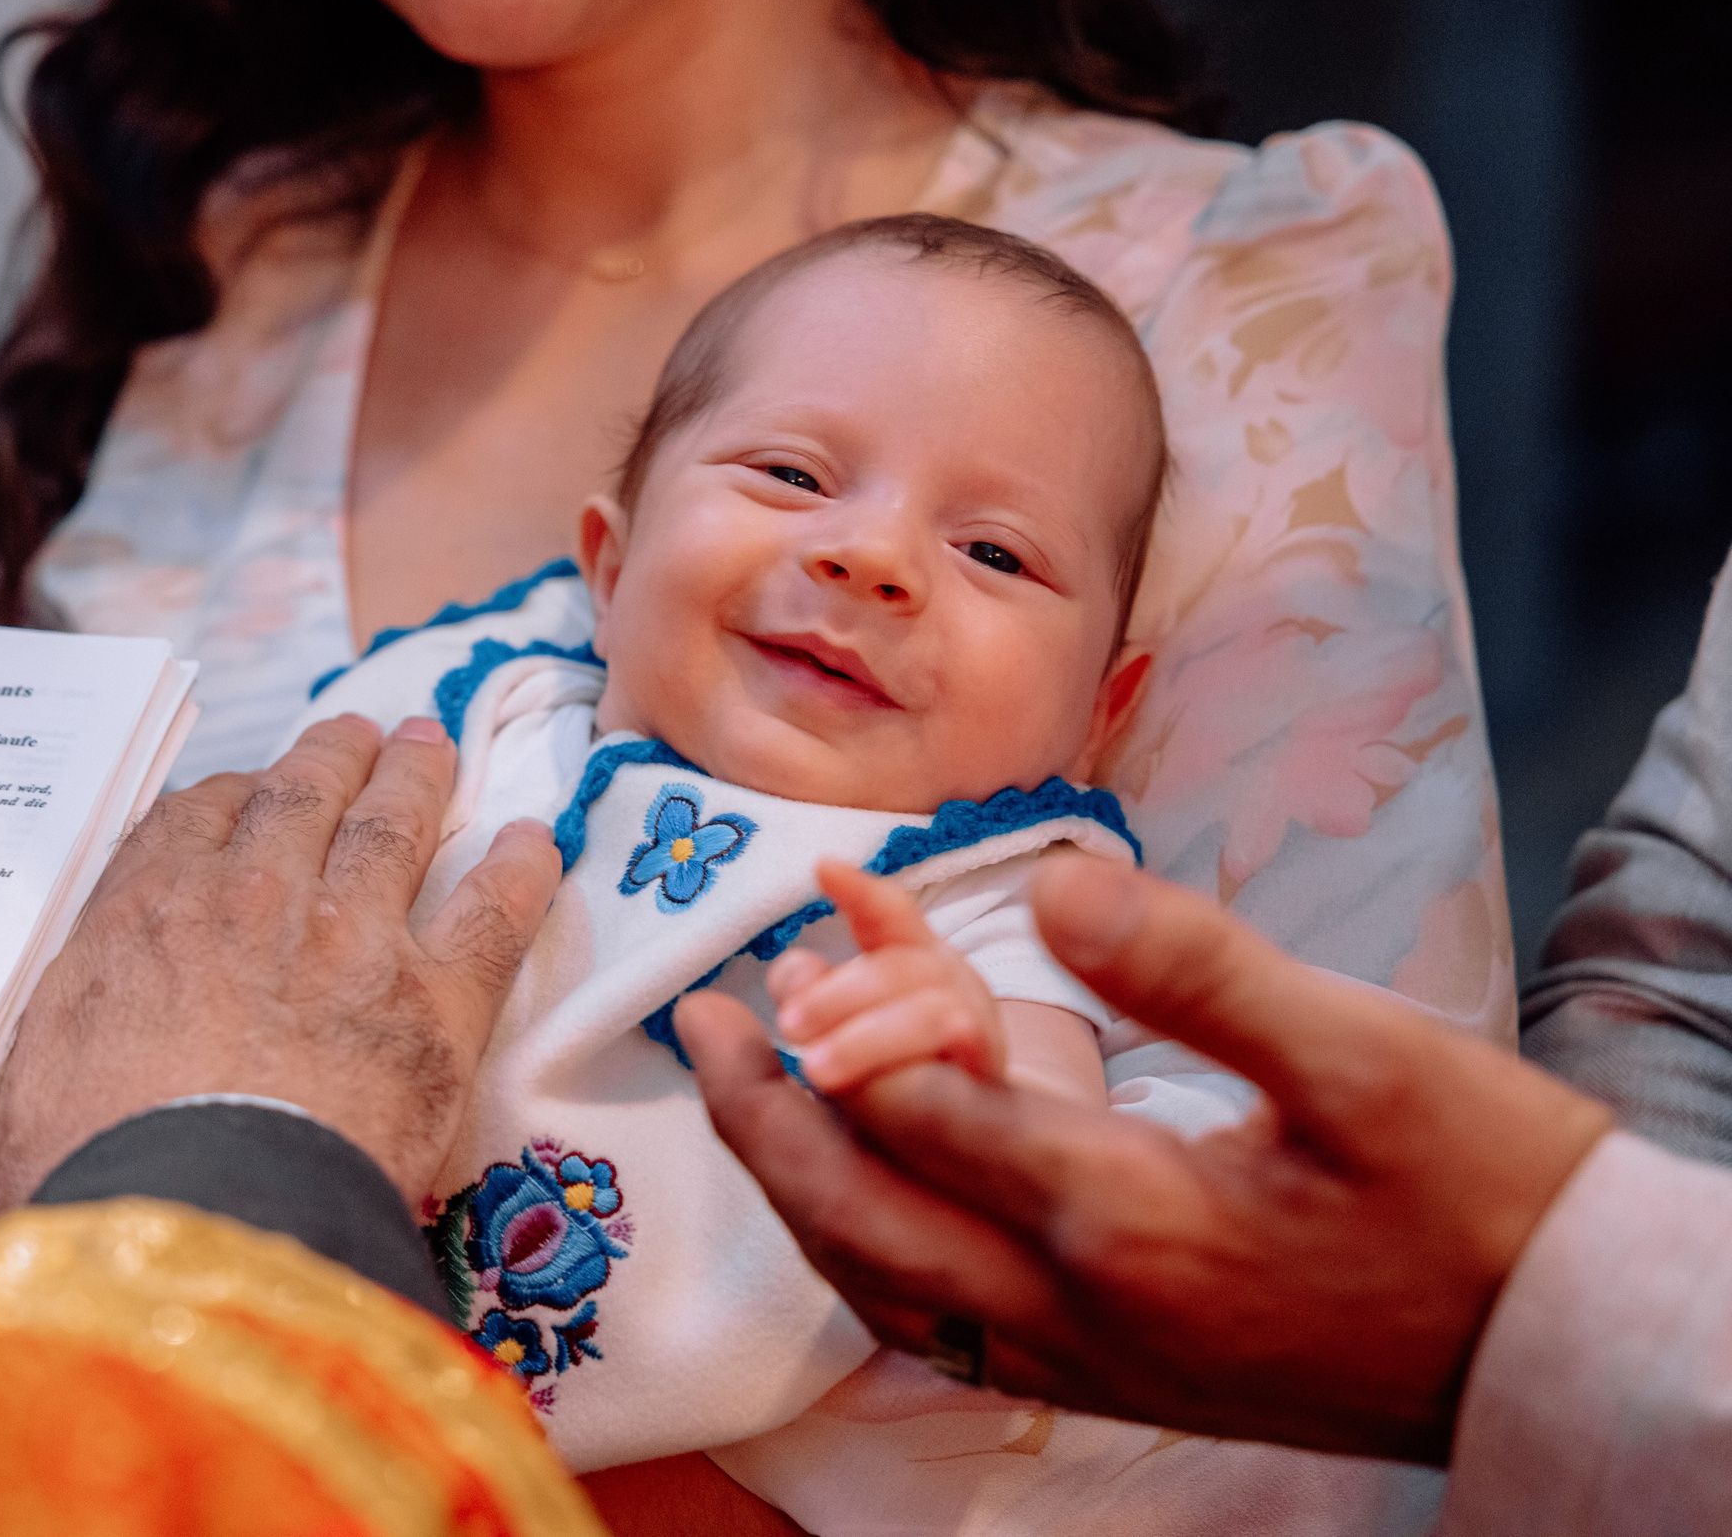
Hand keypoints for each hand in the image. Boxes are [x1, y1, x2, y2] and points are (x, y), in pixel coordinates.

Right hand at [0, 715, 560, 1211]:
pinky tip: (539, 840)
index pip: (195, 820)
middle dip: (333, 754)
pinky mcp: (436, 999)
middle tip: (362, 731)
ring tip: (433, 745)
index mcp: (145, 915)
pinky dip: (520, 869)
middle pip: (302, 795)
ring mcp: (351, 938)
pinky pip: (493, 911)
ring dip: (416, 777)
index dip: (233, 800)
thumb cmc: (93, 1173)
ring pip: (393, 824)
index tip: (252, 796)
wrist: (200, 1221)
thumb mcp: (17, 1098)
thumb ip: (34, 1062)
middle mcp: (252, 899)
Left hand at [681, 853, 1612, 1463]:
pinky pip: (942, 1328)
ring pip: (884, 1286)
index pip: (922, 1109)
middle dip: (765, 1116)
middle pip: (859, 1216)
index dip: (848, 1011)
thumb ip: (1194, 967)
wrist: (1560, 1351)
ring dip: (803, 1187)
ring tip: (753, 1092)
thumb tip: (1054, 884)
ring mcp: (1085, 1359)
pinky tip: (859, 1202)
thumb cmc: (1481, 1193)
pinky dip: (873, 1257)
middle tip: (703, 1022)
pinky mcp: (1110, 1380)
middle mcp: (1074, 1308)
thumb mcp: (1364, 1056)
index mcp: (1123, 1215)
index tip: (798, 929)